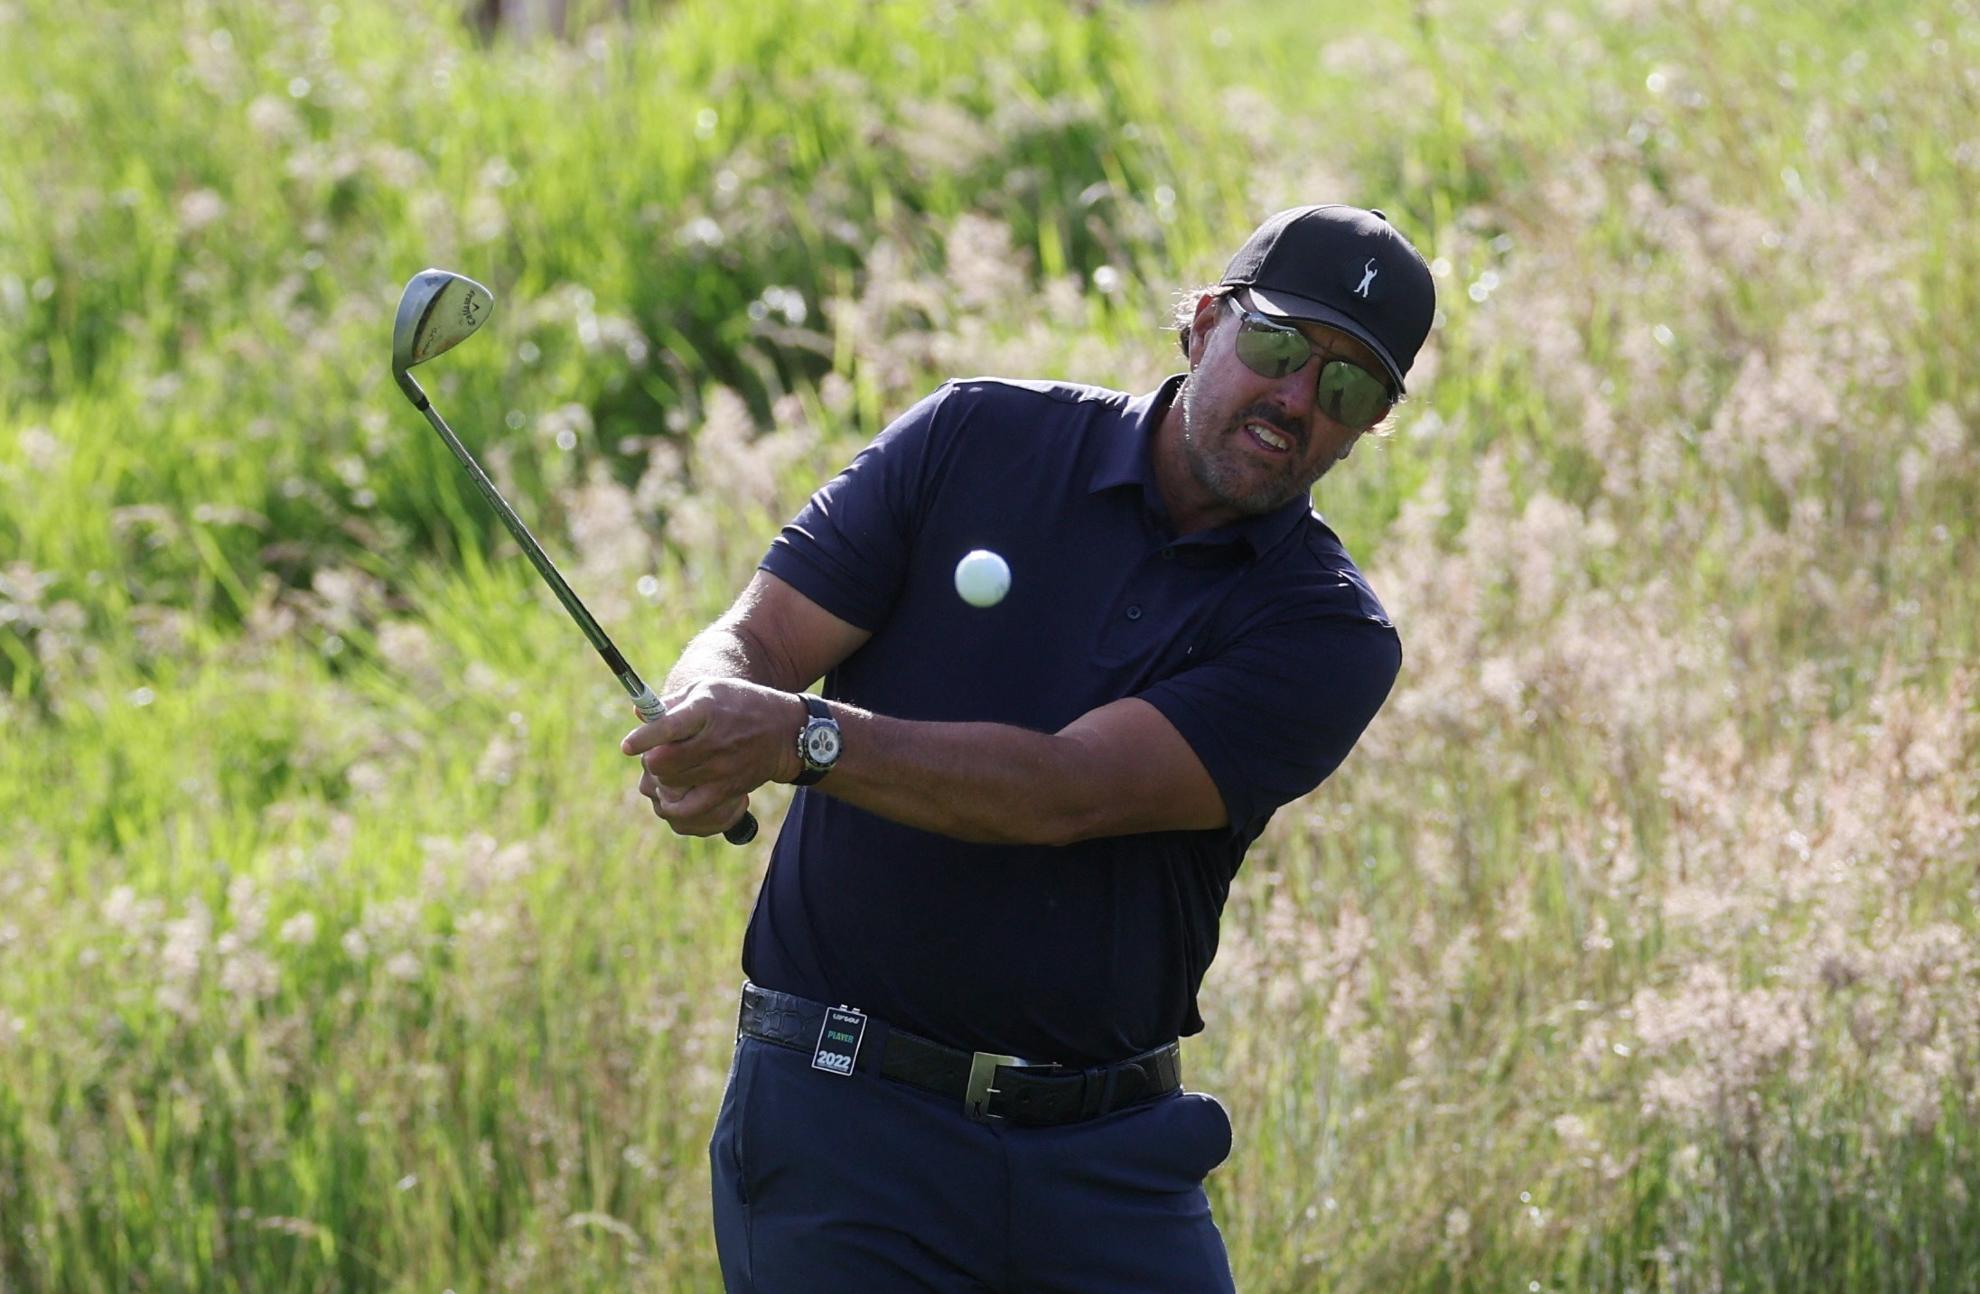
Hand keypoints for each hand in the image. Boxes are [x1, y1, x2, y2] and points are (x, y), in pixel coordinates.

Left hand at [621, 679, 803, 835]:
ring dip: (661, 777)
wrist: (784, 732)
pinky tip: (676, 790)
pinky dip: (674, 802)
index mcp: (706, 709)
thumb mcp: (708, 689)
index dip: (643, 738)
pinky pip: (688, 809)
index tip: (628, 746)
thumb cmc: (739, 703)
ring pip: (670, 784)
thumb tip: (639, 713)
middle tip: (656, 752)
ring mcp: (721, 769)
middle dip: (650, 758)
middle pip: (662, 762)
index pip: (667, 727)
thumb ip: (672, 702)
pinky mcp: (726, 790)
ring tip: (669, 767)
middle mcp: (714, 741)